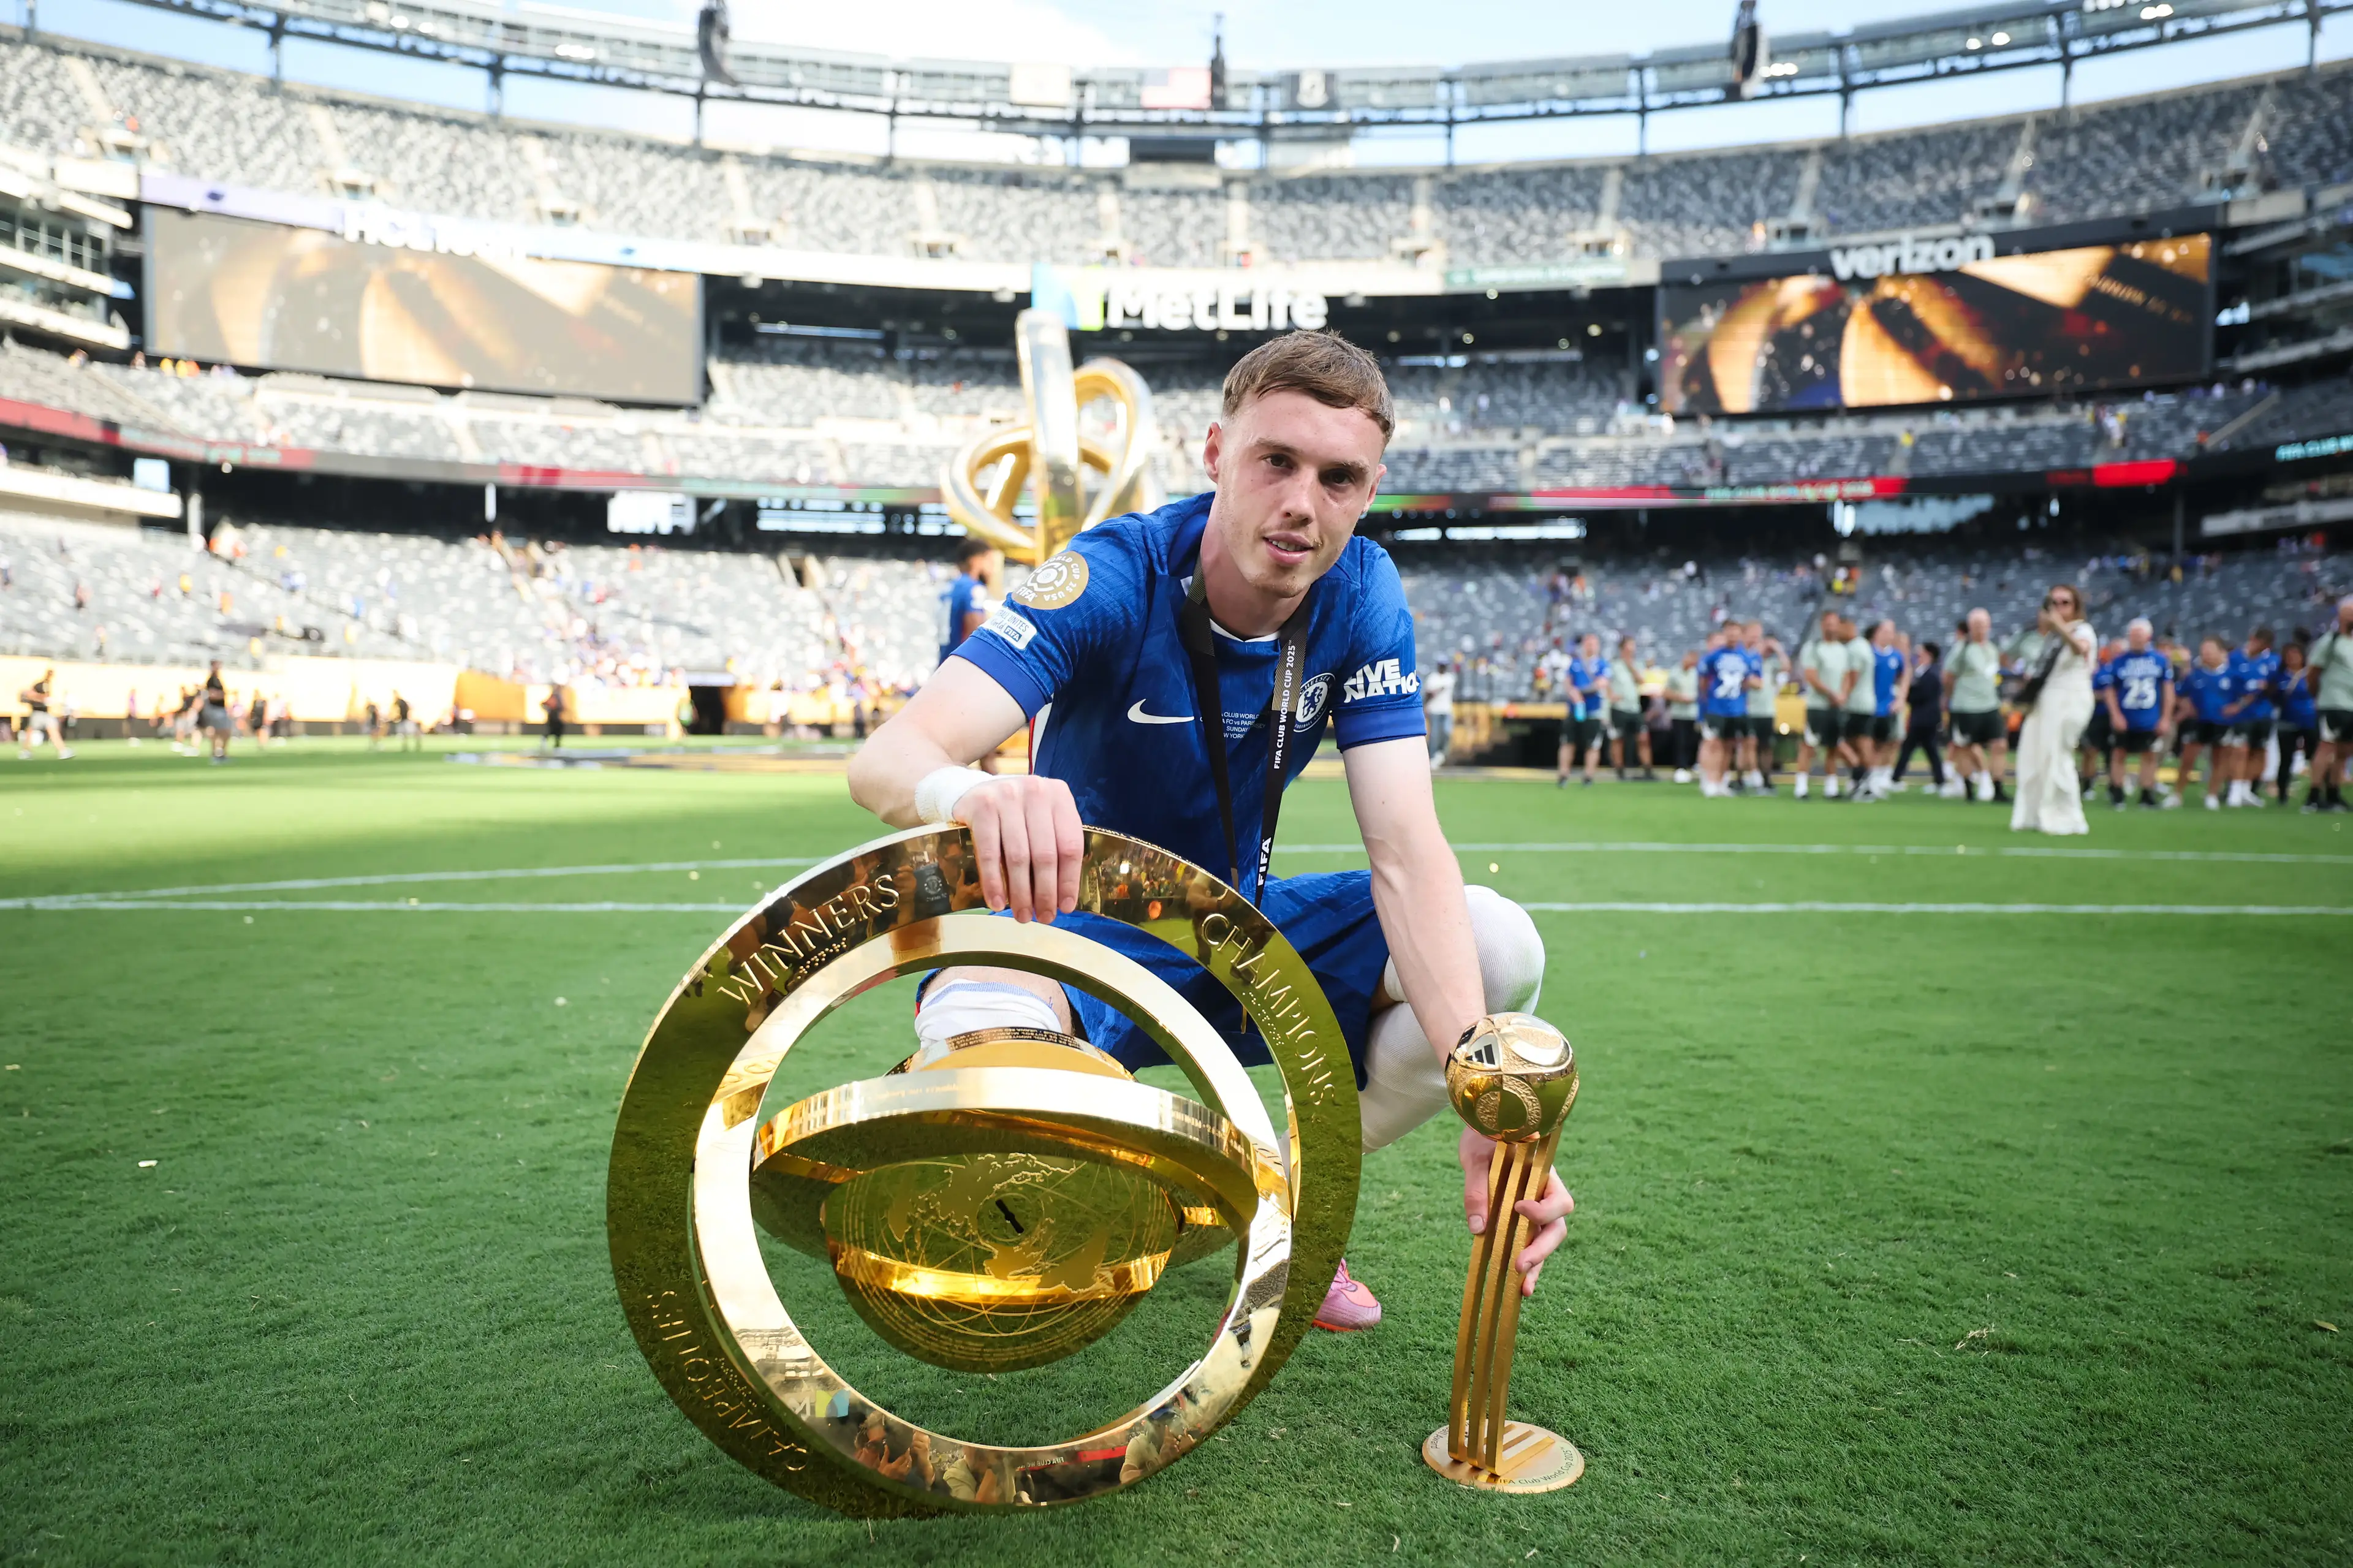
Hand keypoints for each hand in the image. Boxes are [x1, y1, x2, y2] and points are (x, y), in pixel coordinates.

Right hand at [957, 773, 1082, 922]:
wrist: (973, 790)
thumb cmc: (1015, 813)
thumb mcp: (1041, 819)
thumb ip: (1054, 846)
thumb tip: (1060, 899)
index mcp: (1059, 795)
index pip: (1070, 845)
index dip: (1069, 880)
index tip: (1065, 907)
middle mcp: (1035, 791)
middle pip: (1046, 854)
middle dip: (1045, 892)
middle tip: (1044, 917)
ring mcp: (1007, 796)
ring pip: (1018, 856)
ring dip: (1021, 893)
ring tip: (1022, 916)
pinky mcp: (981, 806)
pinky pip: (989, 852)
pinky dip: (994, 882)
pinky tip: (997, 903)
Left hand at [1459, 1126, 1574, 1296]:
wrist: (1481, 1128)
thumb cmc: (1483, 1136)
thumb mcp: (1476, 1158)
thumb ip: (1477, 1190)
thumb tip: (1479, 1227)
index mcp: (1543, 1175)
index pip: (1558, 1200)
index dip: (1542, 1211)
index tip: (1517, 1208)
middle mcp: (1544, 1195)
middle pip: (1556, 1228)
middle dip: (1540, 1249)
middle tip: (1519, 1265)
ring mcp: (1535, 1210)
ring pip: (1545, 1241)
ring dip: (1536, 1265)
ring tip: (1522, 1289)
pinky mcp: (1520, 1221)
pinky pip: (1528, 1244)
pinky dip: (1526, 1266)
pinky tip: (1518, 1288)